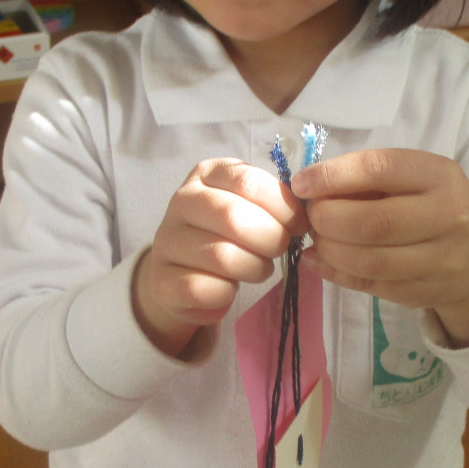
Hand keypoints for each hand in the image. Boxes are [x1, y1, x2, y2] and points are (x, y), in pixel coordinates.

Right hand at [133, 158, 306, 356]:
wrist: (180, 272)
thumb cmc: (226, 233)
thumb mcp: (248, 205)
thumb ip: (273, 202)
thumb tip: (305, 215)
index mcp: (206, 174)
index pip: (247, 181)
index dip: (282, 206)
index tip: (299, 225)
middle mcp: (181, 201)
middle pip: (233, 217)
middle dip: (270, 239)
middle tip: (279, 249)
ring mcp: (167, 241)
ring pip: (221, 256)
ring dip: (254, 268)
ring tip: (259, 268)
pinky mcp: (163, 281)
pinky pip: (205, 288)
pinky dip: (227, 293)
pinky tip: (230, 287)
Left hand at [292, 148, 468, 347]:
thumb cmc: (437, 206)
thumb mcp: (416, 179)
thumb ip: (369, 179)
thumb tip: (308, 188)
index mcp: (441, 175)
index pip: (379, 169)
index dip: (333, 176)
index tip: (301, 184)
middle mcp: (448, 217)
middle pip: (373, 222)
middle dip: (328, 219)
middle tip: (311, 217)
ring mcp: (441, 261)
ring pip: (370, 261)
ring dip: (329, 250)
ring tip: (315, 239)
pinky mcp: (426, 293)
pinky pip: (371, 285)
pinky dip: (336, 273)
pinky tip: (317, 261)